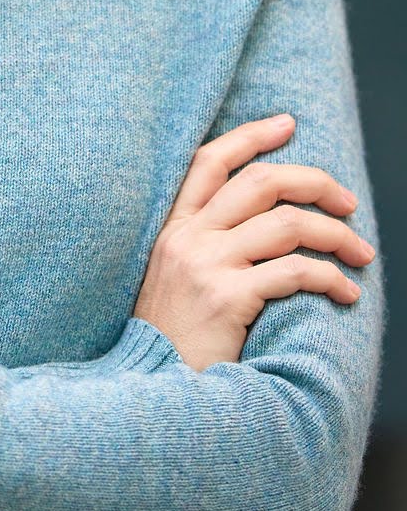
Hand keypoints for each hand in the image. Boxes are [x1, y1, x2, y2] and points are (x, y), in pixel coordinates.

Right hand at [133, 115, 374, 371]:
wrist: (150, 386)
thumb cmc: (169, 337)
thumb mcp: (170, 276)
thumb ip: (202, 243)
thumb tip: (264, 220)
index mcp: (171, 226)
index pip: (210, 160)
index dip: (251, 136)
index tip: (287, 124)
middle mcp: (187, 236)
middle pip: (261, 181)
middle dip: (315, 182)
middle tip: (348, 201)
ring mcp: (206, 265)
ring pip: (288, 223)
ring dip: (336, 235)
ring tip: (360, 253)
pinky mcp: (227, 298)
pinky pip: (295, 272)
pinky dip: (330, 278)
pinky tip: (345, 293)